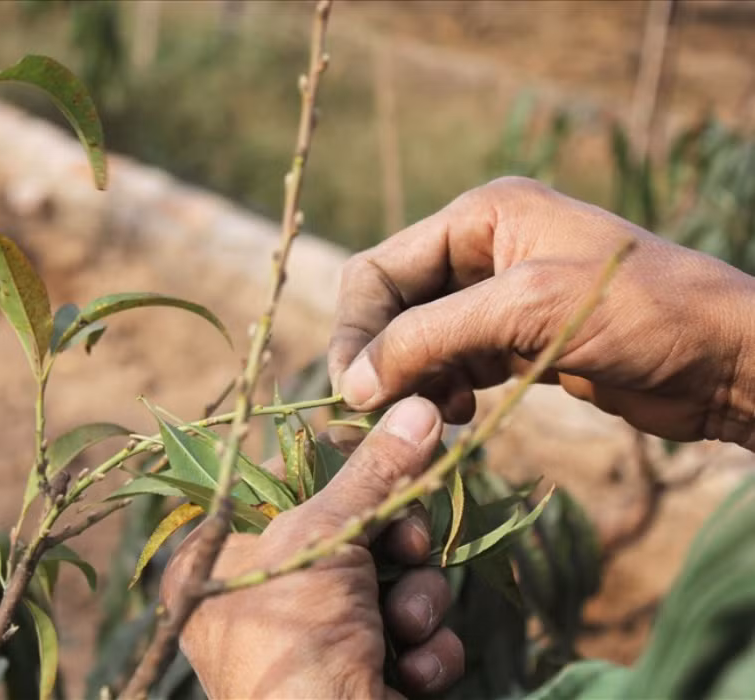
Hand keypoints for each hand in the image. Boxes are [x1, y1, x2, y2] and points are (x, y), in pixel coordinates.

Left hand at [161, 397, 463, 698]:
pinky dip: (424, 650)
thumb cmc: (295, 642)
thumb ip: (373, 472)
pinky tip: (415, 672)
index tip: (391, 456)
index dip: (344, 470)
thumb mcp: (326, 539)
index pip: (290, 485)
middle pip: (352, 531)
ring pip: (391, 582)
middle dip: (395, 545)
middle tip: (406, 550)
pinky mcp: (362, 676)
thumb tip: (418, 405)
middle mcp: (261, 598)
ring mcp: (314, 642)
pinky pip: (410, 636)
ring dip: (415, 600)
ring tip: (405, 628)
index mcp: (222, 558)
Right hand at [330, 176, 754, 447]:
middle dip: (381, 357)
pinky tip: (457, 415)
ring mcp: (499, 297)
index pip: (380, 268)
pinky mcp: (516, 341)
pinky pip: (453, 364)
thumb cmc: (641, 313)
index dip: (358, 328)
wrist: (727, 359)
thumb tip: (352, 383)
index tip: (353, 391)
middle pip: (393, 304)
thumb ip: (431, 338)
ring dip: (411, 379)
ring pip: (419, 339)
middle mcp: (483, 249)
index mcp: (480, 216)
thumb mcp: (527, 312)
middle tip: (378, 414)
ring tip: (427, 416)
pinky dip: (443, 390)